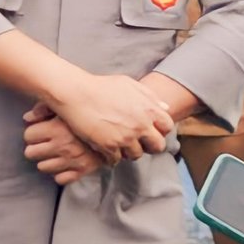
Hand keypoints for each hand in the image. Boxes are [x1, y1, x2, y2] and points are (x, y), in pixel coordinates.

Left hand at [22, 112, 104, 184]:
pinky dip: (60, 173)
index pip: (28, 135)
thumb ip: (44, 109)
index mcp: (56, 128)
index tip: (39, 131)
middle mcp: (62, 146)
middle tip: (44, 143)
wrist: (116, 129)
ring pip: (42, 167)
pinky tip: (64, 163)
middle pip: (30, 153)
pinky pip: (60, 179)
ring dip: (46, 160)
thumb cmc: (88, 114)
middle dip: (35, 147)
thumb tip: (27, 118)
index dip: (33, 133)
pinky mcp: (82, 170)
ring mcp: (71, 160)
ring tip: (54, 153)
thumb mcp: (66, 106)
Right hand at [48, 73, 172, 163]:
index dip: (159, 130)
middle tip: (137, 142)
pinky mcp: (108, 146)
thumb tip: (165, 107)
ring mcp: (125, 137)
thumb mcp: (128, 84)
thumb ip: (149, 96)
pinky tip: (105, 148)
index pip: (167, 127)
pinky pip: (116, 160)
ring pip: (136, 155)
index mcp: (148, 109)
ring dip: (128, 151)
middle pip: (157, 146)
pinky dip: (110, 156)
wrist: (76, 93)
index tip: (150, 130)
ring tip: (118, 144)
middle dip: (149, 145)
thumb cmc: (100, 86)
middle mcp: (140, 125)